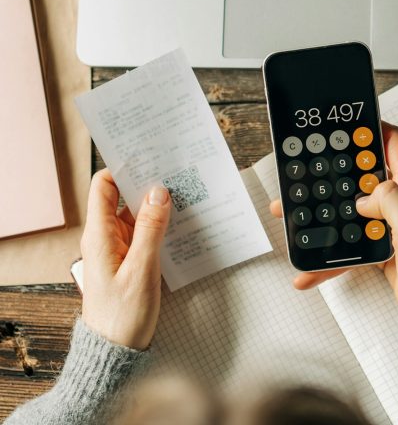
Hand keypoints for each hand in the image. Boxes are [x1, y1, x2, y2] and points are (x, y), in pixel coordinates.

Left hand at [80, 169, 170, 349]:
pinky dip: (161, 223)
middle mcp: (107, 235)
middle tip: (175, 172)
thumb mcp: (141, 269)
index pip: (104, 186)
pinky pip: (145, 231)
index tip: (148, 159)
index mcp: (100, 234)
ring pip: (138, 213)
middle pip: (124, 196)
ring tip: (184, 193)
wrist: (116, 351)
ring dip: (158, 204)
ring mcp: (120, 246)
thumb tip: (159, 192)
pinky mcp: (131, 257)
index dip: (123, 168)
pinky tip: (181, 221)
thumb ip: (150, 229)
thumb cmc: (123, 314)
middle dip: (147, 183)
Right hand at [270, 123, 397, 316]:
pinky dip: (328, 254)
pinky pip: (347, 241)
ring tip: (293, 214)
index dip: (371, 128)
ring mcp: (387, 223)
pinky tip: (309, 268)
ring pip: (347, 207)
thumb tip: (364, 198)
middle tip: (307, 165)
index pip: (393, 143)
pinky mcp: (377, 245)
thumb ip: (392, 202)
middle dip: (333, 169)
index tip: (345, 124)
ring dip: (321, 210)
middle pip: (361, 173)